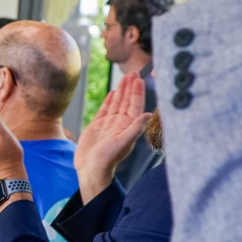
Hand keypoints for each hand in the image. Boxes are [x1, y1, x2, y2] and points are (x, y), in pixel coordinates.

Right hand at [74, 72, 150, 201]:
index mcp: (128, 126)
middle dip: (131, 87)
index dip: (137, 92)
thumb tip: (150, 114)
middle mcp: (120, 123)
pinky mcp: (98, 125)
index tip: (139, 79)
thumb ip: (136, 128)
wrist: (91, 168)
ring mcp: (109, 124)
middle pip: (127, 101)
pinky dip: (109, 100)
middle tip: (134, 72)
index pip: (135, 105)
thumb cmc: (107, 159)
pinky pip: (105, 109)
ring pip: (117, 103)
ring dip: (121, 90)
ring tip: (124, 77)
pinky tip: (113, 92)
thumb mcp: (123, 142)